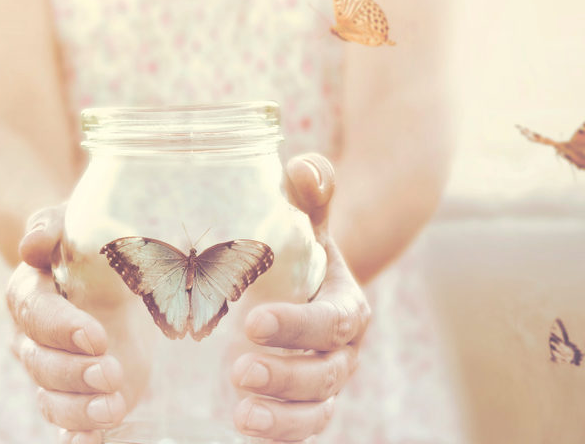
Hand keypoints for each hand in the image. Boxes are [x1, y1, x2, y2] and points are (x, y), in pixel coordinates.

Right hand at [7, 205, 142, 443]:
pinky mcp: (78, 393)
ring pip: (51, 399)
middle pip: (40, 364)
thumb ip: (50, 227)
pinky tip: (93, 441)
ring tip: (112, 407)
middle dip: (74, 373)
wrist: (106, 270)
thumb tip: (33, 245)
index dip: (60, 328)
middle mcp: (33, 337)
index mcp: (30, 293)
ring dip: (80, 408)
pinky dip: (78, 436)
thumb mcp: (72, 223)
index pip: (35, 314)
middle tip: (111, 371)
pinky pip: (67, 423)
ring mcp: (54, 370)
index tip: (95, 336)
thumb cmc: (85, 243)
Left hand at [231, 154, 370, 441]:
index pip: (333, 321)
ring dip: (283, 417)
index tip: (253, 323)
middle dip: (286, 376)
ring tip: (241, 413)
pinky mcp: (304, 404)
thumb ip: (309, 193)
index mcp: (346, 304)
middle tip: (238, 369)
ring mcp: (325, 382)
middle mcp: (342, 349)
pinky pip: (302, 428)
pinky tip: (244, 430)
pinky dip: (279, 435)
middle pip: (327, 374)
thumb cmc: (299, 249)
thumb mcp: (306, 219)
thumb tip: (304, 168)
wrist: (305, 284)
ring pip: (317, 409)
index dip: (299, 327)